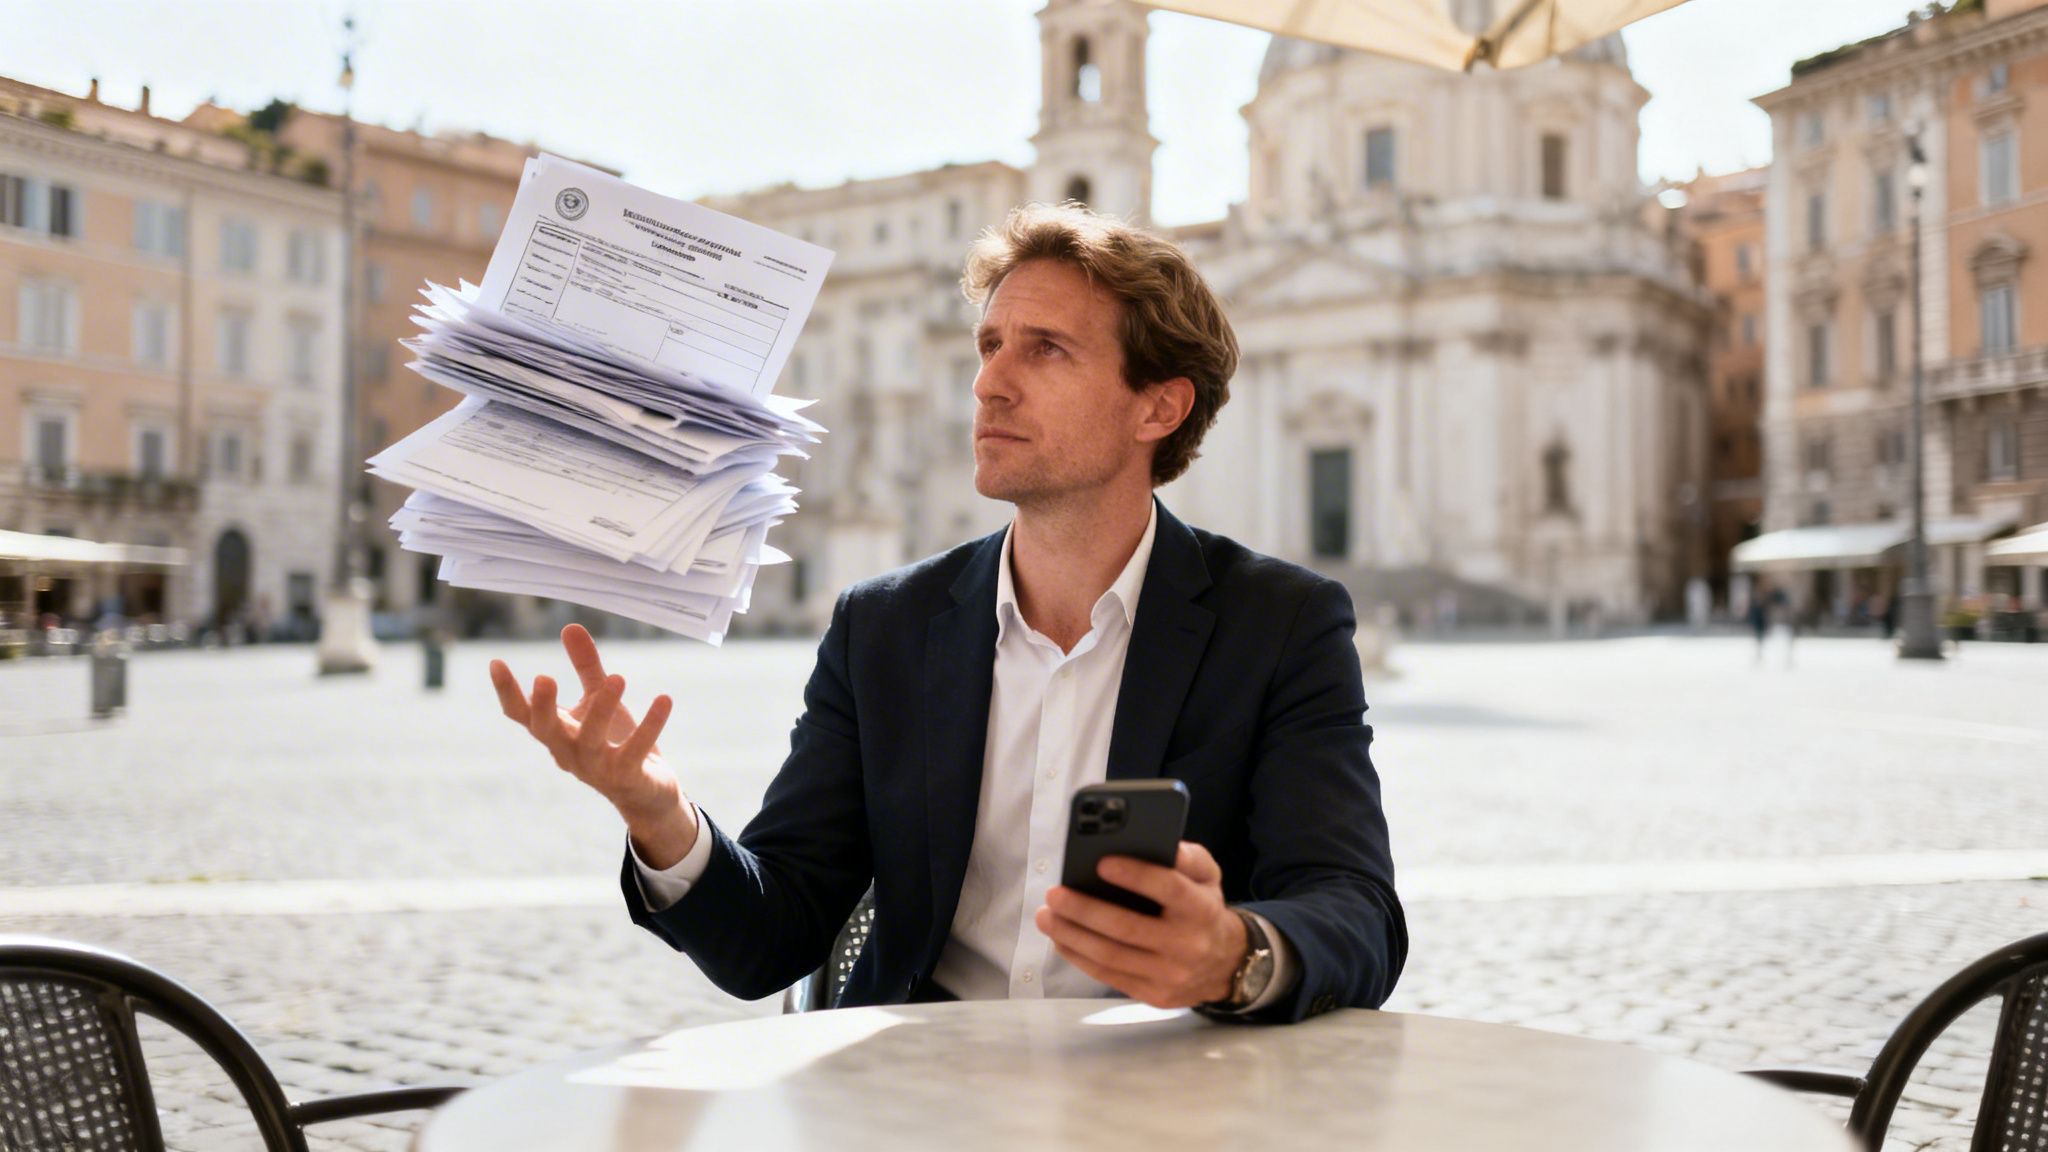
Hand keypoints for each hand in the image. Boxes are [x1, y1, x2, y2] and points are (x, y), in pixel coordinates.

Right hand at [489, 625, 692, 863]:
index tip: (496, 662)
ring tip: (617, 677)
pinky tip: (664, 699)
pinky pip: (636, 751)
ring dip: (602, 709)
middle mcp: (569, 753)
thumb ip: (585, 666)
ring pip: (591, 740)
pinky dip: (650, 726)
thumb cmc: (615, 741)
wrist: (646, 793)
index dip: (507, 692)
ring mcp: (597, 768)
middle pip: (547, 731)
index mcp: (557, 733)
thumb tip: (569, 625)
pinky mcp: (627, 777)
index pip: (522, 715)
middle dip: (543, 706)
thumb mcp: (597, 700)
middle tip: (543, 677)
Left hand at [1034, 841, 1244, 1008]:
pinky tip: (1060, 938)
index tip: (1100, 862)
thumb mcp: (1207, 877)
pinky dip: (1079, 956)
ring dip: (1072, 935)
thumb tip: (1152, 842)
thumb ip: (1186, 857)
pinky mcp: (1154, 995)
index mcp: (1201, 908)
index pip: (1169, 889)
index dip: (1136, 875)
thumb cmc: (1203, 907)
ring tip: (1046, 916)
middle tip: (1054, 893)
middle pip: (1128, 928)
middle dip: (1085, 910)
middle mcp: (1188, 944)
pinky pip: (1109, 975)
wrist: (1225, 964)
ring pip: (1111, 956)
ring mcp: (1170, 975)